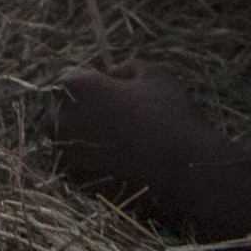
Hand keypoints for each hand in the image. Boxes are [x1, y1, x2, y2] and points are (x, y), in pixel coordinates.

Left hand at [51, 61, 250, 232]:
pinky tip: (121, 163)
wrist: (187, 173)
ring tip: (122, 142)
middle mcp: (62, 120)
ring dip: (86, 139)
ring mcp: (67, 155)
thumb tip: (110, 74)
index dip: (94, 85)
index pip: (70, 81)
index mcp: (77, 87)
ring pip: (68, 141)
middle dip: (84, 112)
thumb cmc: (172, 116)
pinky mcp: (78, 183)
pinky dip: (93, 163)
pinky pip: (78, 166)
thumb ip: (126, 67)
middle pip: (63, 111)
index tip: (115, 93)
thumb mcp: (155, 74)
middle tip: (119, 119)